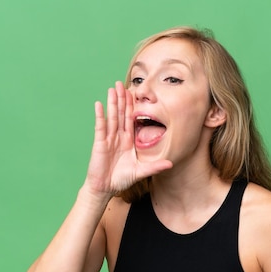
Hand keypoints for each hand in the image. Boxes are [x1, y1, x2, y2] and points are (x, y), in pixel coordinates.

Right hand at [86, 81, 171, 195]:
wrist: (105, 188)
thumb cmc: (121, 180)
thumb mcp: (141, 172)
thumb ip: (155, 167)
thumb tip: (171, 164)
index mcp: (128, 141)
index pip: (131, 119)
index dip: (133, 106)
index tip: (136, 94)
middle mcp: (118, 137)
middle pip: (121, 114)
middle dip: (122, 99)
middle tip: (122, 83)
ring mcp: (108, 138)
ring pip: (112, 117)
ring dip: (112, 102)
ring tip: (112, 88)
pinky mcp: (100, 143)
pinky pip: (100, 127)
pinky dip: (100, 116)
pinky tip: (99, 104)